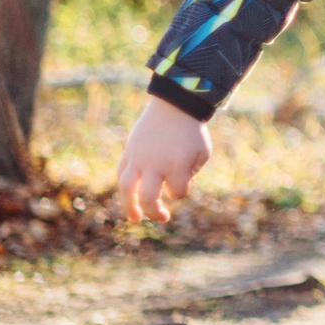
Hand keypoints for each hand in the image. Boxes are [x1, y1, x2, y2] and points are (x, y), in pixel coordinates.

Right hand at [117, 95, 211, 223]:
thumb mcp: (202, 154)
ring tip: (134, 219)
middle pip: (148, 197)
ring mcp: (139, 157)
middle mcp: (155, 163)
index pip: (177, 192)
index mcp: (176, 164)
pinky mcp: (129, 151)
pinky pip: (121, 173)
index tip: (186, 181)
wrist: (175, 106)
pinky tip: (130, 195)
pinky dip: (125, 186)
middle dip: (155, 211)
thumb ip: (190, 175)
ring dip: (129, 206)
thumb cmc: (192, 132)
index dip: (181, 191)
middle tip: (162, 217)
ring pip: (126, 188)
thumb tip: (171, 190)